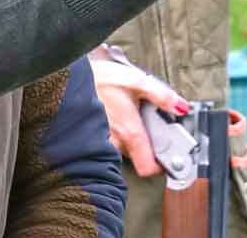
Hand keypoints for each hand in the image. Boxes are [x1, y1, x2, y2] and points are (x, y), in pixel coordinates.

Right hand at [88, 54, 188, 176]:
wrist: (65, 78)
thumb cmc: (98, 79)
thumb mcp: (135, 80)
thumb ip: (161, 95)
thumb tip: (181, 107)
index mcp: (130, 132)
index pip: (147, 168)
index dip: (158, 167)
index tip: (164, 156)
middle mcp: (115, 143)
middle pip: (136, 157)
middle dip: (143, 145)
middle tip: (145, 126)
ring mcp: (100, 142)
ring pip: (121, 150)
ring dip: (126, 138)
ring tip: (126, 117)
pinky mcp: (89, 137)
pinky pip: (105, 144)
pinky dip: (111, 135)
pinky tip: (111, 118)